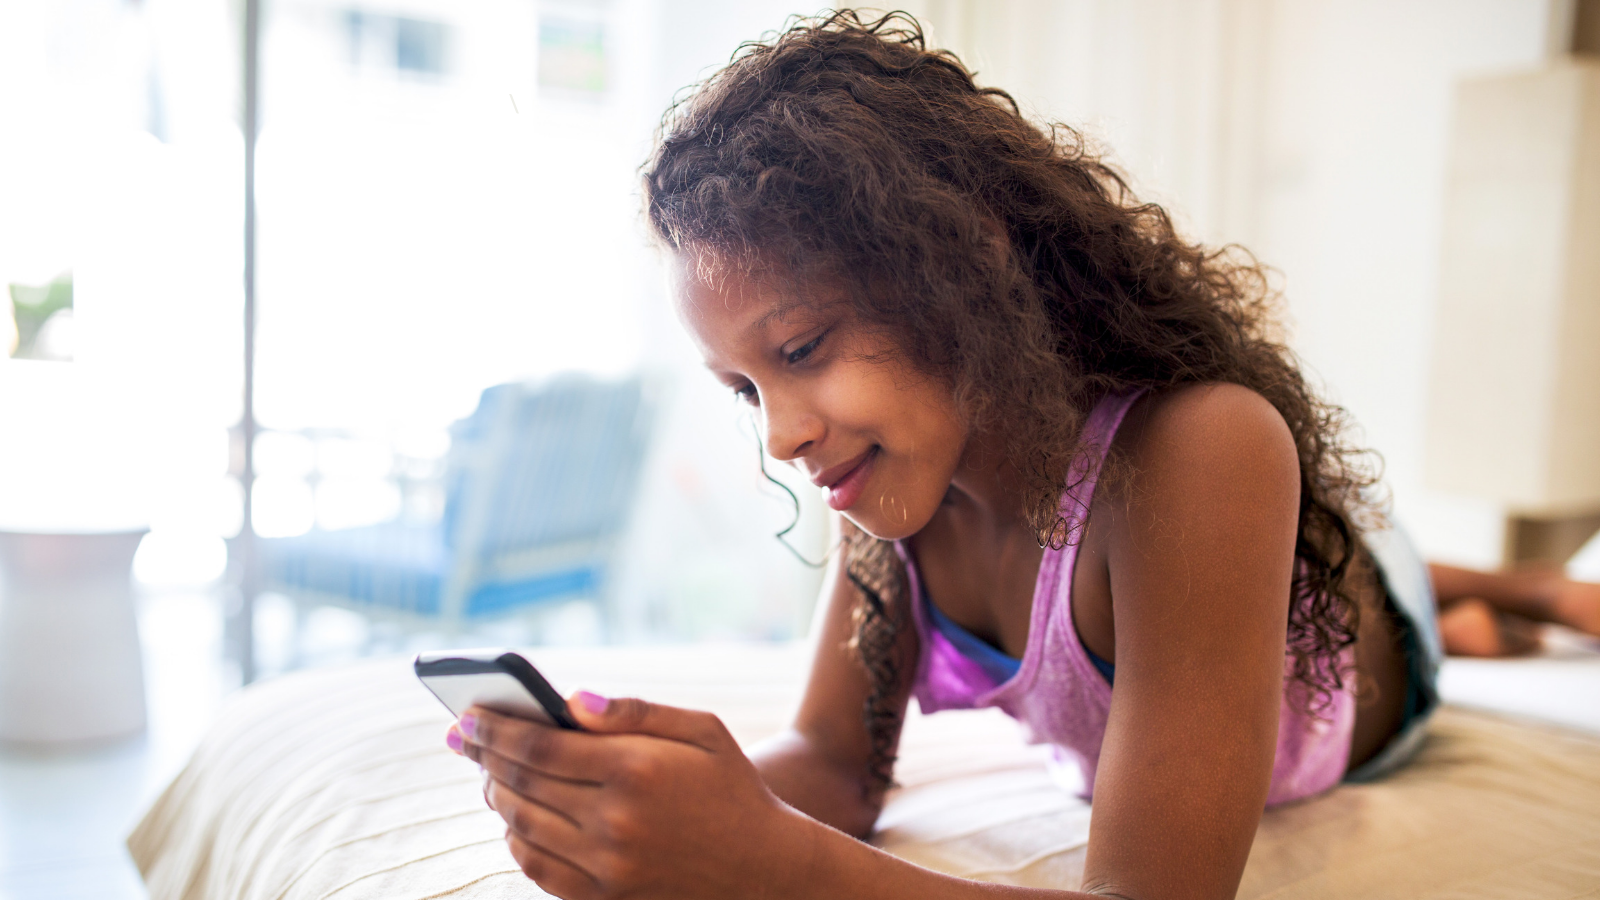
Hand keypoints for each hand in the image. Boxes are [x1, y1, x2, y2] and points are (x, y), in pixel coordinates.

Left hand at [447, 693, 817, 899]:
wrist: (764, 868)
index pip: (539, 745)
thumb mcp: (702, 730)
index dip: (495, 729)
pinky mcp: (604, 897)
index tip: (466, 715)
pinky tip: (515, 818)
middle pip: (522, 783)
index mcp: (637, 768)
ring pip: (522, 825)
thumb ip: (636, 710)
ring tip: (489, 773)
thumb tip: (572, 699)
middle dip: (484, 756)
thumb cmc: (732, 787)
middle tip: (463, 737)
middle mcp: (615, 819)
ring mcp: (607, 865)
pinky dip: (515, 840)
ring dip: (496, 795)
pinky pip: (537, 867)